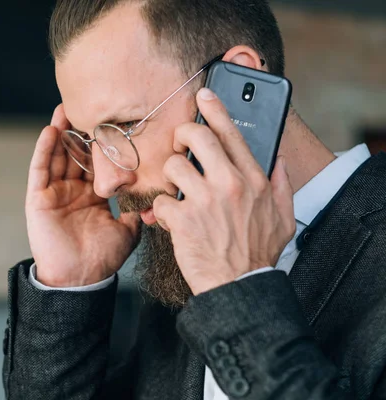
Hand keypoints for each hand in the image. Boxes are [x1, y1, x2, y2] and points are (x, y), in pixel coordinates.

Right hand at [25, 105, 139, 286]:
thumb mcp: (128, 229)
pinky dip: (44, 149)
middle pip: (76, 152)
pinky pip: (40, 168)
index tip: (112, 120)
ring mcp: (55, 192)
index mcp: (93, 196)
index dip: (103, 142)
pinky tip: (50, 130)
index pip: (98, 162)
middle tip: (89, 104)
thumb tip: (155, 192)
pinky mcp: (38, 197)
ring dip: (61, 131)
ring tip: (67, 107)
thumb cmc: (102, 258)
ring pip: (58, 155)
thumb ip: (137, 209)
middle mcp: (74, 190)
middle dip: (81, 129)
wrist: (79, 279)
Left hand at [153, 88, 295, 294]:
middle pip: (196, 137)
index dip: (215, 110)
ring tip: (178, 195)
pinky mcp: (183, 220)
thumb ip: (282, 185)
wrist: (240, 285)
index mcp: (253, 180)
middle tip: (180, 147)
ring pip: (172, 167)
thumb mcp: (283, 217)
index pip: (232, 134)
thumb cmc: (258, 253)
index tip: (204, 96)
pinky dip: (161, 212)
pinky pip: (159, 201)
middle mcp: (229, 184)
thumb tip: (278, 161)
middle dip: (182, 136)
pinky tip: (172, 222)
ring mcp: (204, 200)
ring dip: (170, 180)